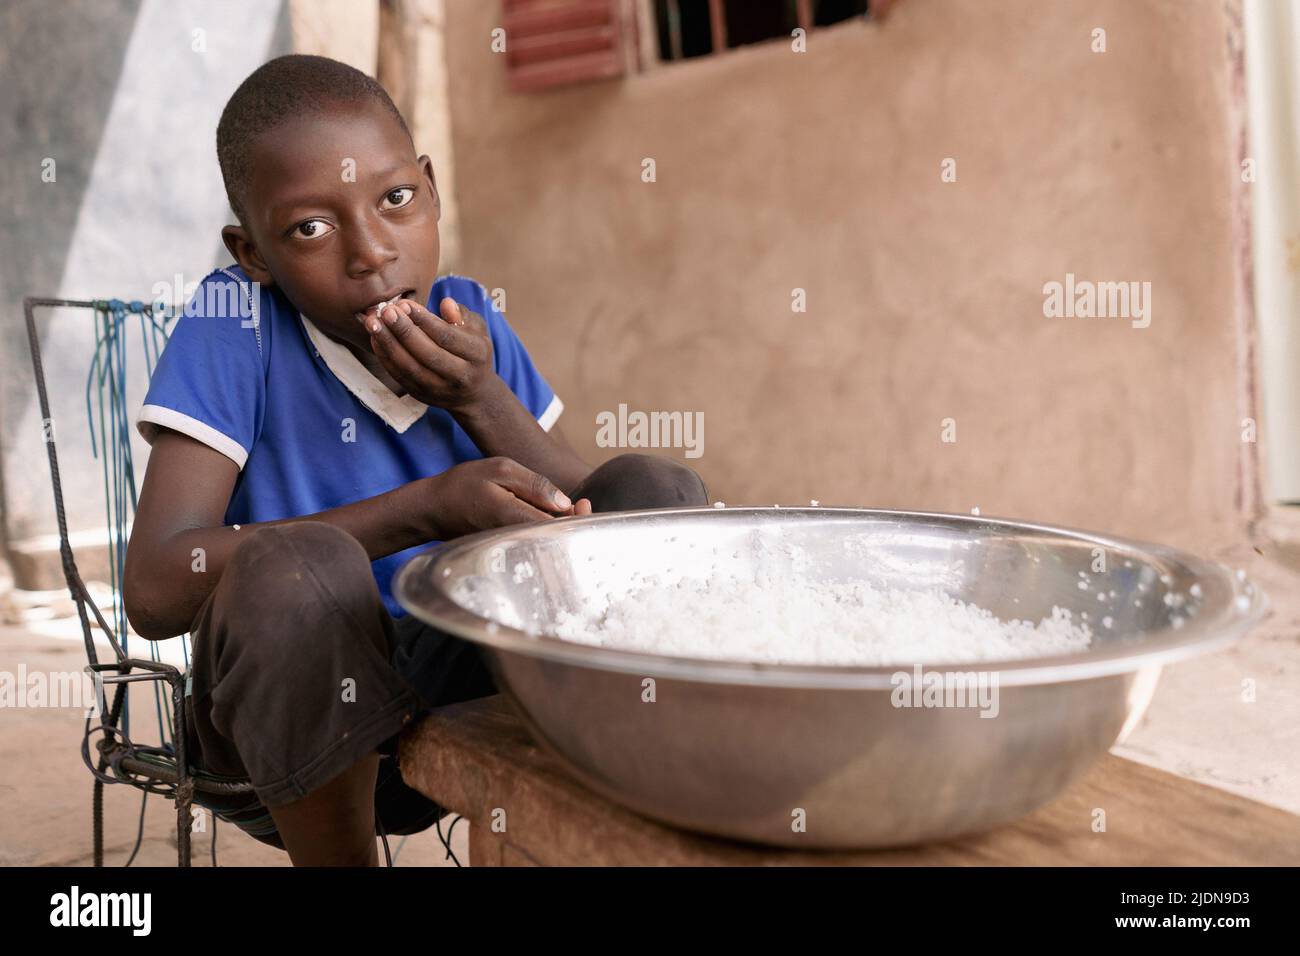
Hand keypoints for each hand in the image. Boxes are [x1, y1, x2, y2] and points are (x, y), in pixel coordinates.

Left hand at [359, 297, 494, 409]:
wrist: (473, 393)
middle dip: (404, 331)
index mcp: (476, 355)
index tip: (405, 304)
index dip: (425, 321)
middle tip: (386, 311)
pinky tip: (376, 338)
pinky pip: (399, 376)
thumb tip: (445, 303)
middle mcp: (460, 376)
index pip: (447, 337)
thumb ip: (462, 314)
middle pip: (428, 354)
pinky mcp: (421, 395)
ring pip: (410, 368)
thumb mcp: (477, 329)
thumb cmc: (472, 351)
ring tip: (373, 322)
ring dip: (389, 344)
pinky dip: (385, 357)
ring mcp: (439, 389)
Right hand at [426, 457, 591, 539]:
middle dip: (574, 522)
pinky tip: (550, 516)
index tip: (584, 503)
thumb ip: (535, 484)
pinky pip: (535, 540)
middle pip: (556, 538)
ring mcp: (511, 546)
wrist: (433, 509)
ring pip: (546, 540)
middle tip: (583, 504)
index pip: (558, 527)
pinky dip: (546, 529)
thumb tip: (565, 503)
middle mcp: (515, 538)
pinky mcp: (508, 547)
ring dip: (561, 526)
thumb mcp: (501, 470)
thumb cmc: (465, 485)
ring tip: (571, 508)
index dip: (577, 517)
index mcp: (515, 518)